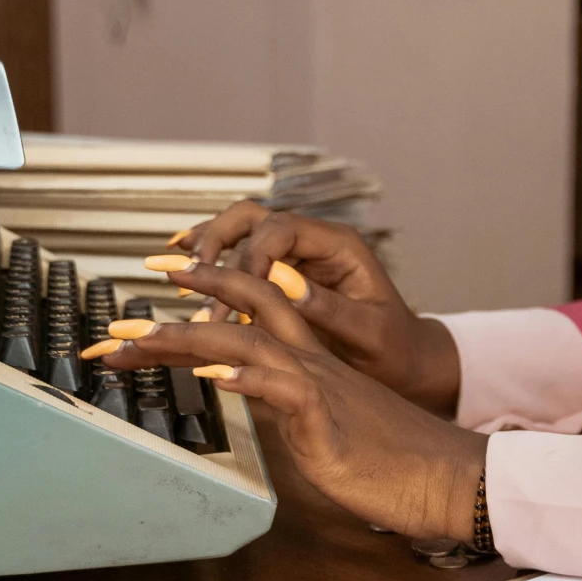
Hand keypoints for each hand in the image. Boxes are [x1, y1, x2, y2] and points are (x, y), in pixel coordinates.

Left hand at [89, 267, 486, 537]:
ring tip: (137, 336)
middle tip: (121, 304)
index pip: (248, 314)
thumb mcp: (328, 430)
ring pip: (248, 339)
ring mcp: (318, 387)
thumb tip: (252, 403)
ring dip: (187, 334)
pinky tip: (210, 376)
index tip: (152, 299)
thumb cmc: (397, 464)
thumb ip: (289, 409)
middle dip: (181, 297)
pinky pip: (283, 387)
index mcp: (310, 365)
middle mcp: (310, 364)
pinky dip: (244, 377)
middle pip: (241, 306)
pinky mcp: (327, 419)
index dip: (200, 299)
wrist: (450, 478)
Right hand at [163, 203, 460, 412]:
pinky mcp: (283, 276)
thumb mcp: (370, 333)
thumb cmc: (395, 349)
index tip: (232, 295)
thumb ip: (330, 308)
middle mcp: (315, 242)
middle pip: (253, 218)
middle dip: (216, 241)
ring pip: (239, 231)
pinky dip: (212, 262)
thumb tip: (286, 285)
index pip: (281, 232)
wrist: (405, 362)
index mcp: (340, 247)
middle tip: (193, 274)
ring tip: (175, 266)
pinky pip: (239, 258)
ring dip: (206, 247)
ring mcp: (297, 256)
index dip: (250, 259)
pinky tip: (184, 266)